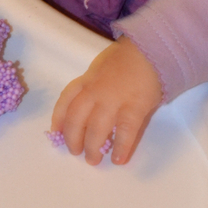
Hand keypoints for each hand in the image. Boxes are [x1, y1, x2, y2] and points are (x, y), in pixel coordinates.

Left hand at [52, 36, 162, 165]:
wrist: (152, 49)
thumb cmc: (127, 58)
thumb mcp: (101, 65)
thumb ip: (91, 84)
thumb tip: (84, 109)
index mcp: (88, 79)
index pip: (66, 100)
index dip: (58, 119)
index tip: (56, 133)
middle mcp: (96, 90)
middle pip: (76, 119)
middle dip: (73, 139)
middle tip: (77, 152)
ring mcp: (114, 99)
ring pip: (96, 129)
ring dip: (92, 148)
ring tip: (94, 159)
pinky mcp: (134, 107)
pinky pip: (124, 132)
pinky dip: (120, 148)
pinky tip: (118, 159)